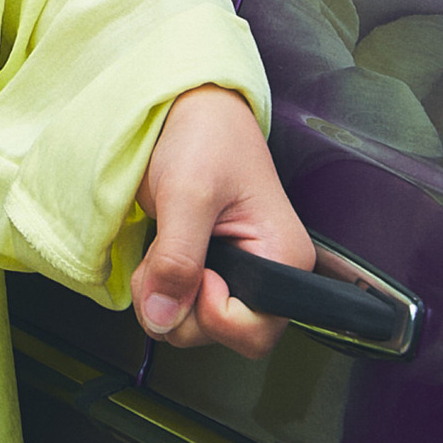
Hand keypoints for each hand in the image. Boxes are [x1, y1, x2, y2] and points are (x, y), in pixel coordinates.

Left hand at [131, 85, 314, 358]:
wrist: (187, 107)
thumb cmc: (204, 135)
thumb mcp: (187, 193)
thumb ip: (176, 258)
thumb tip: (163, 315)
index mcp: (284, 259)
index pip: (253, 332)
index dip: (211, 312)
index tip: (195, 269)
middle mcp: (268, 275)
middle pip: (221, 335)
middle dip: (178, 306)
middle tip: (162, 256)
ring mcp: (239, 275)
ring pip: (195, 325)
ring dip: (162, 296)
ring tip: (159, 247)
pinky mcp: (213, 270)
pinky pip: (182, 305)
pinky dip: (159, 288)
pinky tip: (158, 252)